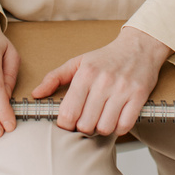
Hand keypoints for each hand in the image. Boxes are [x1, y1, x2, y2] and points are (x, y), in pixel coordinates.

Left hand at [31, 27, 170, 136]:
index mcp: (86, 74)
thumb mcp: (78, 62)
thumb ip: (55, 77)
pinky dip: (118, 127)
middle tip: (86, 119)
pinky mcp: (139, 96)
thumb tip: (36, 94)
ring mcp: (122, 89)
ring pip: (104, 128)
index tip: (69, 122)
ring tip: (101, 118)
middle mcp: (103, 82)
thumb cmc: (106, 57)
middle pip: (85, 124)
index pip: (68, 113)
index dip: (65, 124)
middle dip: (83, 127)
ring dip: (101, 128)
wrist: (139, 46)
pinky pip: (124, 126)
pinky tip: (116, 118)